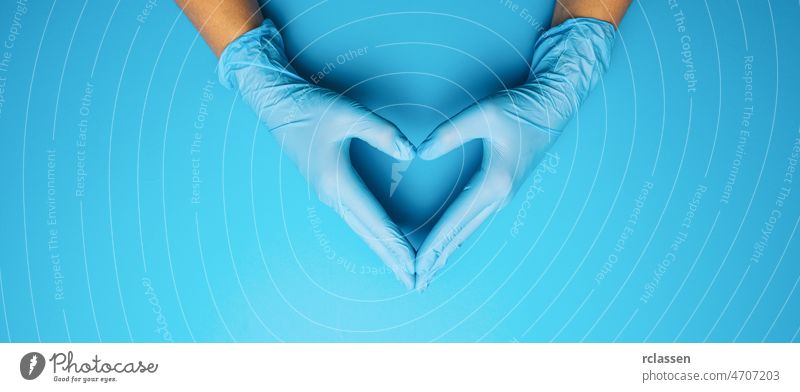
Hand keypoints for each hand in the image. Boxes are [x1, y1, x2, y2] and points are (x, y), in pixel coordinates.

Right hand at [219, 20, 416, 287]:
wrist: (277, 103)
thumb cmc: (310, 107)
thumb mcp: (348, 114)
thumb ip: (381, 132)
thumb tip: (410, 153)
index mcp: (336, 182)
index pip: (375, 220)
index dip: (397, 244)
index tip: (414, 265)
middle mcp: (332, 194)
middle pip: (369, 234)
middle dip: (393, 259)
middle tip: (415, 283)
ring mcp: (329, 193)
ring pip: (363, 229)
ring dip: (384, 249)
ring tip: (404, 269)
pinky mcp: (330, 186)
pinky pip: (357, 217)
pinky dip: (374, 233)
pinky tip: (384, 240)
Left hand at [415, 18, 616, 289]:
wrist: (553, 106)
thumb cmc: (521, 108)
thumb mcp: (483, 115)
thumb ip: (449, 134)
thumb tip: (420, 153)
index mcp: (494, 183)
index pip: (454, 223)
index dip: (432, 246)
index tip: (416, 266)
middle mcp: (500, 196)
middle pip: (460, 236)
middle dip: (437, 260)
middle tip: (416, 282)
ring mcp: (503, 196)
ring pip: (468, 231)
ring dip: (447, 251)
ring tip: (428, 270)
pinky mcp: (503, 190)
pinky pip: (475, 219)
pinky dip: (457, 235)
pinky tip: (446, 242)